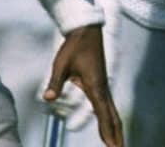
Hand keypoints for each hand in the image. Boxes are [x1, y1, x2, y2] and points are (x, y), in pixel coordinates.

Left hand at [43, 25, 122, 146]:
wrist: (86, 30)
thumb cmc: (74, 46)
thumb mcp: (61, 64)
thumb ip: (55, 83)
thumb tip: (47, 98)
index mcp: (95, 87)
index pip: (104, 115)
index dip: (108, 132)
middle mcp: (103, 89)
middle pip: (114, 118)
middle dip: (117, 136)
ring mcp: (104, 86)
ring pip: (113, 112)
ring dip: (116, 129)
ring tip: (117, 144)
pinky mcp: (101, 84)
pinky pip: (109, 106)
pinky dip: (111, 119)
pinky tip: (109, 124)